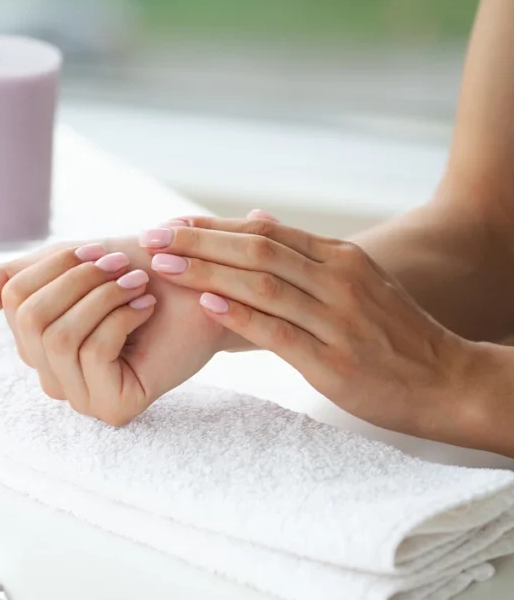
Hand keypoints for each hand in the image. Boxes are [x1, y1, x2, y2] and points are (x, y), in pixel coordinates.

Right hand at [0, 237, 230, 424]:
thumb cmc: (141, 272)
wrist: (202, 287)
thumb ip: (10, 280)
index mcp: (36, 340)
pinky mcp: (113, 407)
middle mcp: (52, 373)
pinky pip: (92, 356)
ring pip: (59, 337)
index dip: (54, 266)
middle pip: (30, 319)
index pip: (12, 298)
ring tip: (138, 286)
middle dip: (79, 281)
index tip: (98, 251)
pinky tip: (146, 310)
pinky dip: (122, 319)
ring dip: (104, 298)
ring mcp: (81, 395)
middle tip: (123, 267)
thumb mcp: (67, 264)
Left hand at [139, 211, 471, 438]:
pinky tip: (205, 307)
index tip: (170, 224)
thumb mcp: (355, 279)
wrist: (447, 381)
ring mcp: (338, 320)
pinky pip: (278, 332)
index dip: (213, 227)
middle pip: (256, 251)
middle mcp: (338, 280)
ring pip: (262, 285)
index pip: (265, 233)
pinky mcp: (333, 361)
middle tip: (152, 239)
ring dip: (207, 273)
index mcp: (339, 258)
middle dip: (198, 242)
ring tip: (165, 268)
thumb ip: (304, 253)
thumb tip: (257, 218)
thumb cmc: (391, 334)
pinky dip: (239, 316)